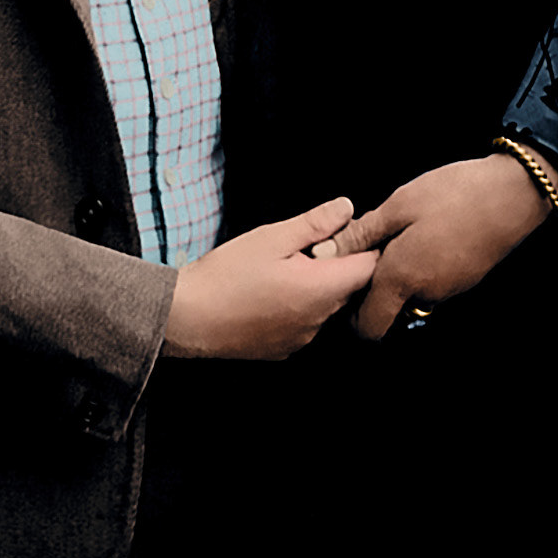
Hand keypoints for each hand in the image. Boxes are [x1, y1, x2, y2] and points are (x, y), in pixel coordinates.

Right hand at [162, 197, 376, 360]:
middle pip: (350, 287)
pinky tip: (275, 290)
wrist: (188, 318)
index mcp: (320, 289)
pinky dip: (301, 305)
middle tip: (311, 244)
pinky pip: (307, 322)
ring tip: (288, 267)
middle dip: (340, 263)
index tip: (349, 231)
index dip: (364, 245)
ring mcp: (302, 338)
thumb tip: (347, 209)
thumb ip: (315, 223)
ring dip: (319, 285)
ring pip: (328, 305)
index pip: (368, 267)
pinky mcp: (285, 349)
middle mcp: (317, 320)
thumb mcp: (272, 237)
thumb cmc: (226, 276)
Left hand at [313, 153, 557, 341]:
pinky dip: (421, 269)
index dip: (351, 313)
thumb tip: (325, 252)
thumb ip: (362, 234)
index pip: (368, 327)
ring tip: (399, 234)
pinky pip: (432, 285)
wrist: (511, 195)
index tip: (345, 281)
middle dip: (374, 290)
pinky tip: (424, 234)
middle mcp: (425, 295)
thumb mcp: (399, 205)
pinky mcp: (464, 281)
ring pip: (411, 297)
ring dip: (398, 276)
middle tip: (370, 251)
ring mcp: (448, 291)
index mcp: (402, 278)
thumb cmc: (454, 196)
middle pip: (389, 312)